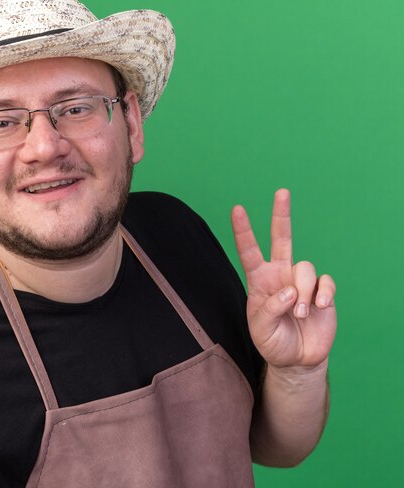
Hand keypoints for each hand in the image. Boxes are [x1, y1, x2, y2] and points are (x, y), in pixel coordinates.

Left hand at [231, 189, 336, 369]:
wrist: (297, 359)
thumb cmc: (273, 341)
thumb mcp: (261, 329)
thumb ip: (271, 308)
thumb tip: (290, 290)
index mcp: (259, 280)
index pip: (249, 252)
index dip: (243, 231)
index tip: (237, 209)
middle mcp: (280, 275)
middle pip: (281, 239)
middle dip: (281, 215)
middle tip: (282, 192)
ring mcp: (302, 281)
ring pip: (305, 267)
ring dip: (303, 292)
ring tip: (300, 314)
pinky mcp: (323, 291)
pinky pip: (325, 282)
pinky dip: (323, 294)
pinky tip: (318, 308)